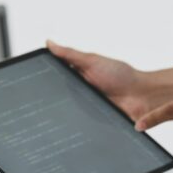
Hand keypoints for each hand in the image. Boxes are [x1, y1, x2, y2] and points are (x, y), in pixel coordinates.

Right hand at [47, 40, 169, 120]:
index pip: (55, 79)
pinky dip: (73, 128)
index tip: (29, 82)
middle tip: (36, 104)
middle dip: (48, 101)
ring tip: (49, 117)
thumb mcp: (93, 61)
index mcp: (78, 77)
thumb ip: (71, 54)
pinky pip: (78, 128)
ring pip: (66, 114)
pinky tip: (65, 129)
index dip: (42, 80)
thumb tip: (49, 42)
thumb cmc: (122, 76)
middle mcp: (79, 93)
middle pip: (57, 98)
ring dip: (61, 115)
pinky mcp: (91, 124)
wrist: (143, 98)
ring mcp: (85, 109)